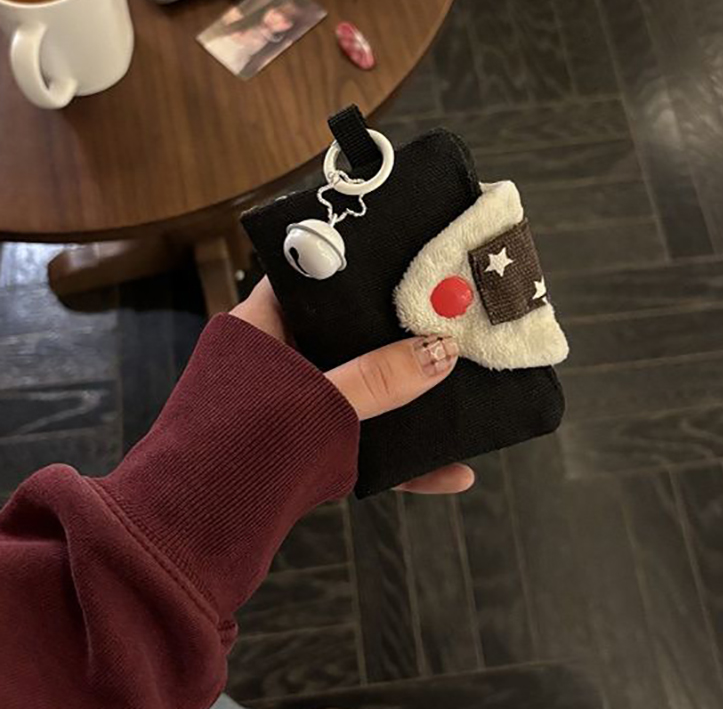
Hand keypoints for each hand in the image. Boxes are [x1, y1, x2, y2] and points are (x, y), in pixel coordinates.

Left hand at [231, 278, 474, 494]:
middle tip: (450, 317)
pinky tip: (450, 472)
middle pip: (347, 334)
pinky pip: (363, 442)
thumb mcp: (316, 403)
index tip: (405, 258)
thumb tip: (440, 351)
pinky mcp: (307, 449)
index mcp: (260, 328)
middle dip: (398, 334)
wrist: (189, 537)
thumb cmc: (231, 453)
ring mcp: (293, 407)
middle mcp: (277, 362)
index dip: (354, 262)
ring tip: (459, 386)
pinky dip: (402, 456)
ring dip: (407, 398)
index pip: (308, 276)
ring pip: (361, 389)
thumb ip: (377, 378)